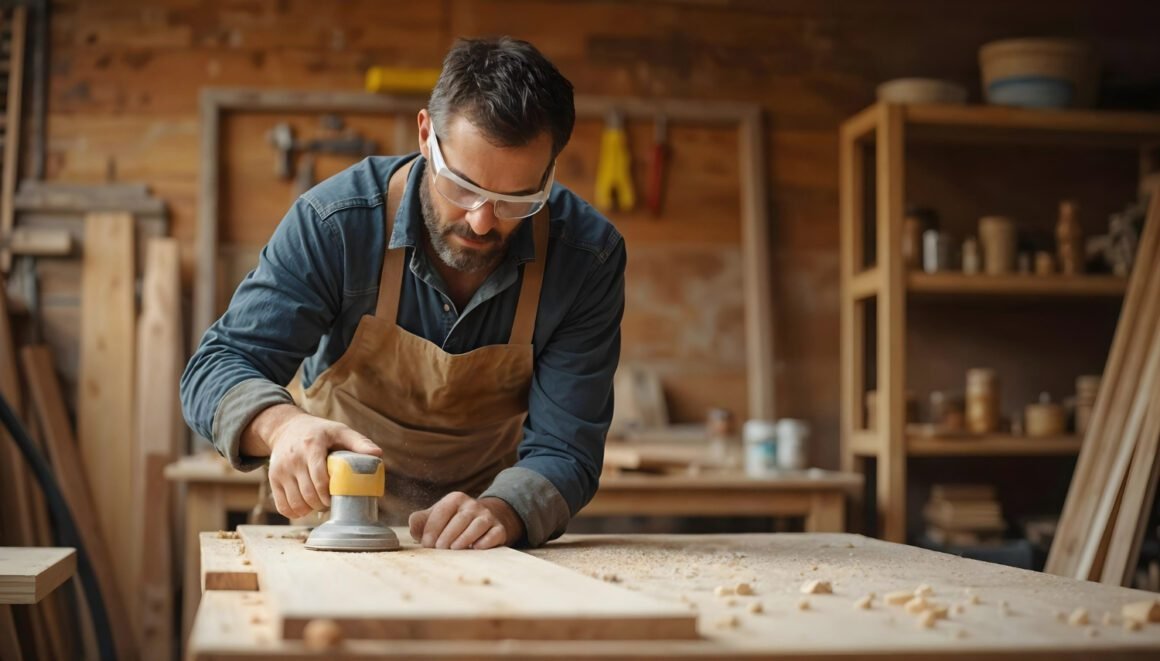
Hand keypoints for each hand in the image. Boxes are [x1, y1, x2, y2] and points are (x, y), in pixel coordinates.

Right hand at [247, 404, 382, 518]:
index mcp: (312, 446)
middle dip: (322, 504)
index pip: (319, 478)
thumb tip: (378, 454)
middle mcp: (293, 458)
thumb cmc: (319, 431)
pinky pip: (282, 506)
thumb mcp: (339, 431)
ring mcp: (281, 470)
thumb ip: (359, 442)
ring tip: (320, 504)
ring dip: (310, 510)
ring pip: (295, 502)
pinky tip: (305, 508)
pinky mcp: (273, 478)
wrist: (286, 427)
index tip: (338, 497)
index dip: (329, 494)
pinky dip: (294, 513)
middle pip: (308, 493)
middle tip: (331, 503)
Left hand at [408, 492, 523, 549]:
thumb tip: (413, 528)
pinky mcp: (499, 529)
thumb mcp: (436, 517)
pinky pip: (493, 534)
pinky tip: (475, 548)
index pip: (442, 511)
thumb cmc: (452, 522)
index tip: (426, 544)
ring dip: (465, 538)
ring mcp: (488, 516)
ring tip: (454, 548)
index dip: (432, 528)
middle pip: (460, 519)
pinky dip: (485, 542)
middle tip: (439, 549)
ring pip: (478, 525)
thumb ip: (420, 521)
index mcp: (455, 499)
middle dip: (448, 535)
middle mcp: (473, 505)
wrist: (483, 522)